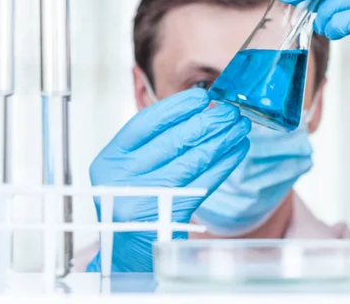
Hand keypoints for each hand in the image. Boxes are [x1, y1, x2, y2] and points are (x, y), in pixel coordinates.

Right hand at [86, 88, 250, 271]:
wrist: (128, 252)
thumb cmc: (133, 203)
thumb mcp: (129, 170)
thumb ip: (153, 143)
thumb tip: (199, 111)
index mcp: (110, 160)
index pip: (144, 124)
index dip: (175, 108)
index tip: (201, 97)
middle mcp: (121, 178)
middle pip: (172, 141)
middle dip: (206, 122)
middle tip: (230, 111)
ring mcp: (144, 199)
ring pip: (192, 161)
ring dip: (221, 141)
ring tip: (239, 128)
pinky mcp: (168, 215)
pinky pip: (204, 183)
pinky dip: (224, 165)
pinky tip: (236, 152)